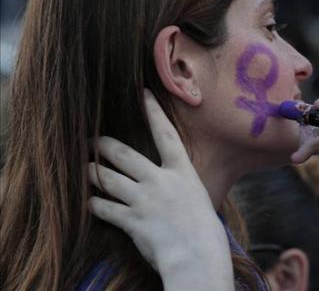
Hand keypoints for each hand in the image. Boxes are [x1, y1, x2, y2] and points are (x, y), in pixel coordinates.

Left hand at [88, 90, 232, 289]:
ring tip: (82, 168)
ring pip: (108, 179)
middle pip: (124, 154)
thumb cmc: (206, 232)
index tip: (142, 93)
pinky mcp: (131, 221)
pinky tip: (88, 202)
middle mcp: (160, 181)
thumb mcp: (200, 200)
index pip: (165, 134)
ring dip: (92, 173)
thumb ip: (184, 189)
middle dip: (104, 145)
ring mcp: (143, 200)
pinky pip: (104, 208)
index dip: (153, 112)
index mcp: (181, 172)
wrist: (197, 255)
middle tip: (91, 139)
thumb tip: (178, 186)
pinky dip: (94, 204)